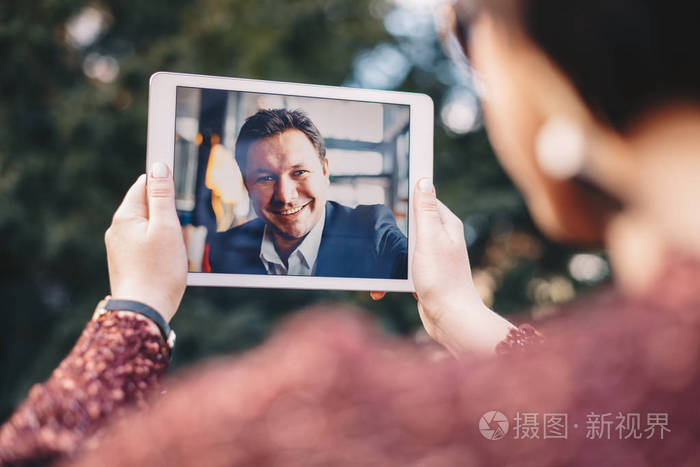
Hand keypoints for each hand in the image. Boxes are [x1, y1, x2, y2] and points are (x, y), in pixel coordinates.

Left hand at [105, 162, 186, 321]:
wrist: (143, 312)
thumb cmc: (158, 270)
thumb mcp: (166, 228)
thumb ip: (162, 196)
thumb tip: (158, 167)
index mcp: (125, 217)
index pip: (143, 185)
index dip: (163, 184)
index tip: (181, 192)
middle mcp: (117, 231)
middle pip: (146, 207)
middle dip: (166, 212)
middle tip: (184, 227)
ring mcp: (120, 249)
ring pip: (147, 228)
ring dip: (164, 232)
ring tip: (178, 249)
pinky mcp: (126, 264)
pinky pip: (145, 245)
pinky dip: (159, 247)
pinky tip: (169, 261)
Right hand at [374, 179, 513, 355]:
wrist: (450, 318)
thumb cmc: (441, 278)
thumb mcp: (429, 238)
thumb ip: (425, 210)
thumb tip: (424, 180)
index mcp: (447, 225)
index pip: (426, 199)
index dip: (409, 194)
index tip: (391, 190)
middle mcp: (443, 239)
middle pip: (412, 223)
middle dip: (394, 229)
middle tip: (376, 232)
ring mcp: (434, 258)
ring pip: (404, 248)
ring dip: (390, 257)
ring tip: (378, 264)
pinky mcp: (426, 275)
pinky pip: (404, 269)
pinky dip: (392, 276)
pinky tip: (383, 287)